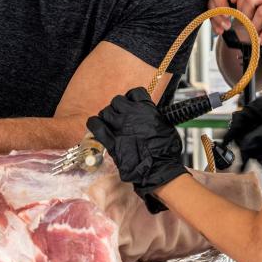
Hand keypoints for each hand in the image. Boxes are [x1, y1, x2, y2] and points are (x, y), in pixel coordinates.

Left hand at [87, 87, 186, 210]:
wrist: (159, 168)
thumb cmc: (166, 150)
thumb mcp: (166, 125)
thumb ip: (154, 117)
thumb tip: (150, 116)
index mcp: (146, 108)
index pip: (134, 93)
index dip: (132, 99)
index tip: (132, 104)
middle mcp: (131, 114)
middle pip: (117, 101)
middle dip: (118, 108)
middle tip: (120, 116)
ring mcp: (119, 127)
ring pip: (105, 112)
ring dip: (107, 116)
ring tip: (110, 123)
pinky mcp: (111, 141)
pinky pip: (96, 126)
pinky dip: (94, 124)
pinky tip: (96, 125)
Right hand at [223, 96, 261, 171]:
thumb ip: (260, 135)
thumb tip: (244, 145)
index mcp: (259, 107)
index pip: (239, 120)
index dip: (232, 133)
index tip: (226, 145)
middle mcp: (260, 116)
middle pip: (246, 134)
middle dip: (248, 150)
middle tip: (245, 164)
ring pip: (254, 144)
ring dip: (257, 156)